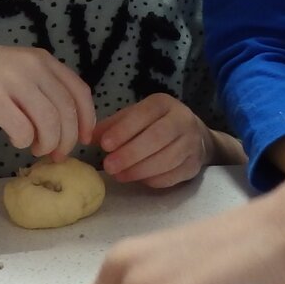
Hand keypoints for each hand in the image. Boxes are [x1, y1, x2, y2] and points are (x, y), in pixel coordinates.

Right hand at [0, 41, 94, 158]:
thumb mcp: (17, 69)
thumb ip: (41, 87)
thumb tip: (67, 123)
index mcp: (42, 60)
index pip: (79, 92)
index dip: (87, 120)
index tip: (84, 139)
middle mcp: (32, 67)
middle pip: (67, 111)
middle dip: (67, 139)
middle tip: (56, 154)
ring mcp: (12, 81)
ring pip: (49, 122)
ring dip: (47, 143)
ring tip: (35, 148)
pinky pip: (22, 129)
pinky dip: (24, 141)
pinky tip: (16, 139)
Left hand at [95, 94, 210, 187]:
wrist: (194, 137)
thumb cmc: (155, 125)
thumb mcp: (135, 117)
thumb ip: (113, 125)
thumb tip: (90, 137)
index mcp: (164, 104)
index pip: (144, 114)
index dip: (124, 130)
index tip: (105, 145)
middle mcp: (182, 120)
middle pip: (157, 138)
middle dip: (130, 154)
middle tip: (108, 166)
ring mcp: (191, 143)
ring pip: (166, 159)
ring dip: (138, 170)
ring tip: (118, 175)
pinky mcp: (194, 165)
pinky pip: (172, 176)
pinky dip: (152, 179)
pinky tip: (137, 179)